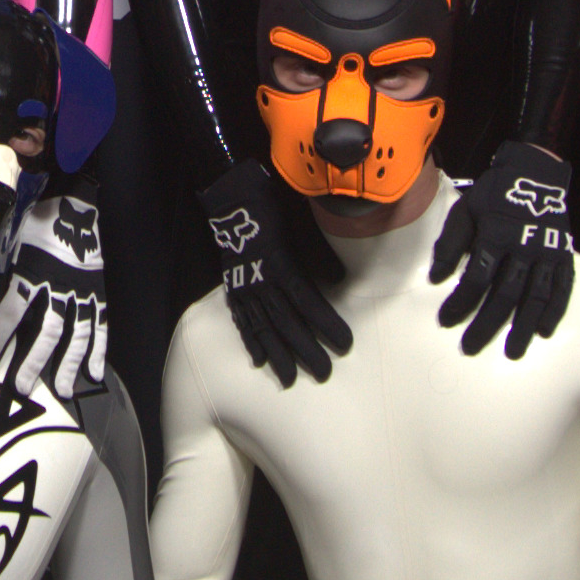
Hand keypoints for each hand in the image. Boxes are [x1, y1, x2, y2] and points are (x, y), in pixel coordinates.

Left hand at [0, 190, 106, 398]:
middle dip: (33, 362)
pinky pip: (99, 325)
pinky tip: (94, 372)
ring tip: (63, 390)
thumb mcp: (10, 248)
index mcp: (30, 274)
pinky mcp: (98, 292)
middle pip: (45, 332)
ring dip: (69, 364)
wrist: (74, 205)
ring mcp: (81, 292)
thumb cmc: (37, 226)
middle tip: (22, 387)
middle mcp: (57, 287)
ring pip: (75, 334)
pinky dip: (98, 350)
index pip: (9, 315)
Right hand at [200, 160, 349, 384]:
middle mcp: (263, 284)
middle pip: (288, 323)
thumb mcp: (302, 227)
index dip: (328, 325)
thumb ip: (320, 256)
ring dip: (279, 356)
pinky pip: (243, 321)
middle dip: (307, 350)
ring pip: (264, 329)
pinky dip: (251, 342)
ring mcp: (246, 289)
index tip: (345, 344)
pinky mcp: (234, 290)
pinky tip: (259, 361)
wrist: (234, 201)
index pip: (310, 304)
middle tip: (324, 373)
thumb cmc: (274, 210)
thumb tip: (340, 281)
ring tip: (290, 379)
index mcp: (283, 267)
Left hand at [431, 140, 577, 360]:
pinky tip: (543, 331)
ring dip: (522, 326)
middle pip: (505, 294)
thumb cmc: (494, 194)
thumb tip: (436, 278)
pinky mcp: (564, 255)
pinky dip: (554, 311)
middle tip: (471, 347)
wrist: (535, 173)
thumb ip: (451, 244)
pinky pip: (562, 287)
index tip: (446, 321)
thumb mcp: (465, 209)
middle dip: (486, 323)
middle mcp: (524, 247)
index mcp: (496, 235)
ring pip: (535, 296)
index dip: (460, 302)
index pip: (476, 278)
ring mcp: (547, 253)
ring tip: (512, 352)